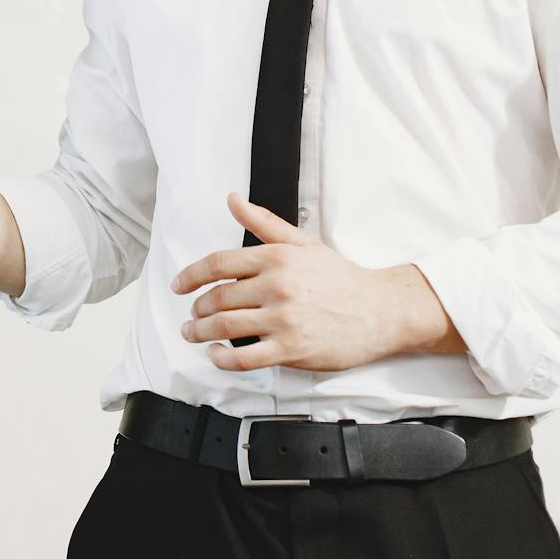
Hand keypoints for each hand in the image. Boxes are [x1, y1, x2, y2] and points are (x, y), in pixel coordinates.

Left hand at [170, 192, 459, 372]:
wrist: (380, 310)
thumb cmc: (340, 277)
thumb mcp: (303, 243)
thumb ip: (263, 222)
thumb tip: (233, 199)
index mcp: (276, 257)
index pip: (218, 263)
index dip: (190, 275)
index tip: (179, 286)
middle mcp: (276, 286)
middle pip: (217, 297)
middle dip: (196, 310)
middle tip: (191, 317)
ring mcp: (283, 319)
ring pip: (225, 327)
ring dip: (200, 333)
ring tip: (194, 335)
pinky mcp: (292, 349)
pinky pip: (244, 358)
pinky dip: (222, 359)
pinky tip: (215, 355)